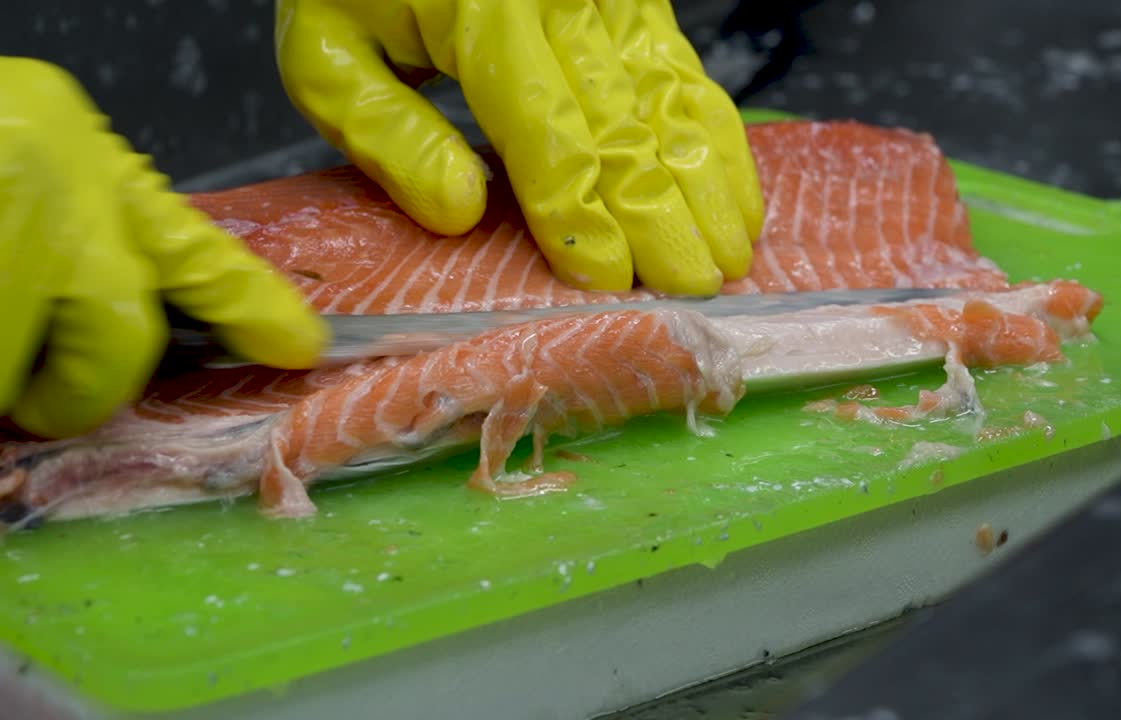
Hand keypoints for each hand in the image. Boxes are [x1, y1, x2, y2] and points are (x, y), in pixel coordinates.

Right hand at [0, 58, 327, 438]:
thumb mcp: (22, 176)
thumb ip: (72, 245)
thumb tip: (106, 348)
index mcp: (75, 154)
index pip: (190, 247)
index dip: (248, 304)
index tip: (300, 347)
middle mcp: (49, 179)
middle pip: (117, 336)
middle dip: (80, 392)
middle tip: (43, 402)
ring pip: (11, 367)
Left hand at [275, 0, 764, 295]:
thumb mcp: (329, 54)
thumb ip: (386, 135)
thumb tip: (461, 212)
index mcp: (484, 11)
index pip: (546, 130)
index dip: (580, 211)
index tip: (606, 279)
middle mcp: (564, 0)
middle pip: (626, 125)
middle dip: (660, 216)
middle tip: (689, 290)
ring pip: (674, 102)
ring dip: (707, 186)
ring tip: (729, 259)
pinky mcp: (641, 4)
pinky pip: (690, 77)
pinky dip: (719, 144)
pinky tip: (738, 198)